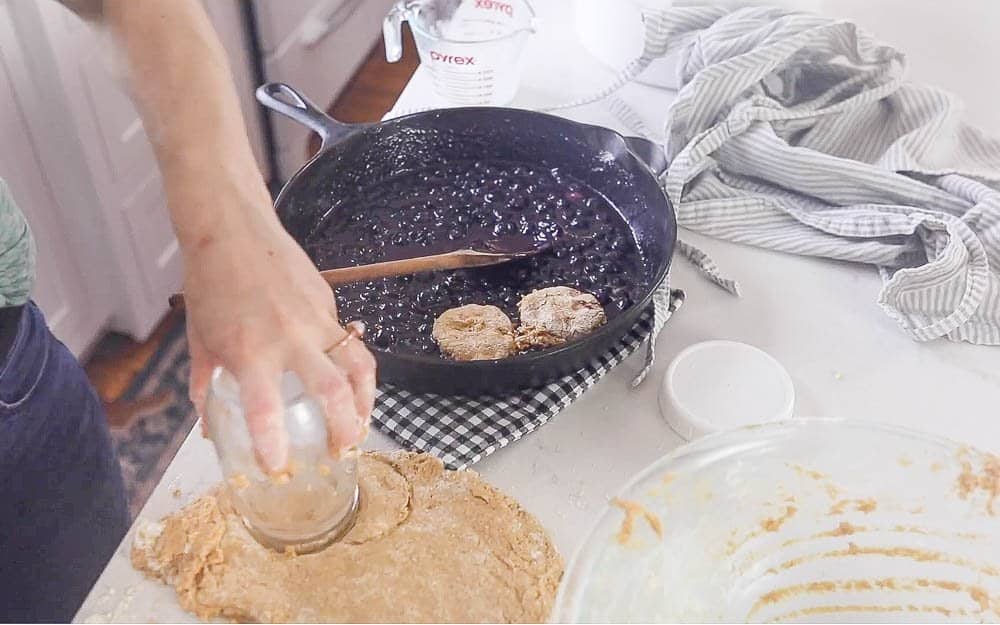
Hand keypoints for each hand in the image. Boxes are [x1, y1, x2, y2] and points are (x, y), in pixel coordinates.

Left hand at [182, 205, 375, 473]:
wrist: (231, 230)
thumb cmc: (210, 285)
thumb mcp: (199, 340)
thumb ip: (205, 386)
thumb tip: (208, 428)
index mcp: (249, 351)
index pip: (264, 409)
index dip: (273, 444)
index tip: (277, 468)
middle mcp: (289, 338)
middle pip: (334, 391)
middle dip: (345, 428)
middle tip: (342, 450)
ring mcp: (315, 319)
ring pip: (359, 365)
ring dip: (366, 400)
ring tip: (362, 422)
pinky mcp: (328, 303)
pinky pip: (348, 340)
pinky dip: (353, 365)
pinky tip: (349, 381)